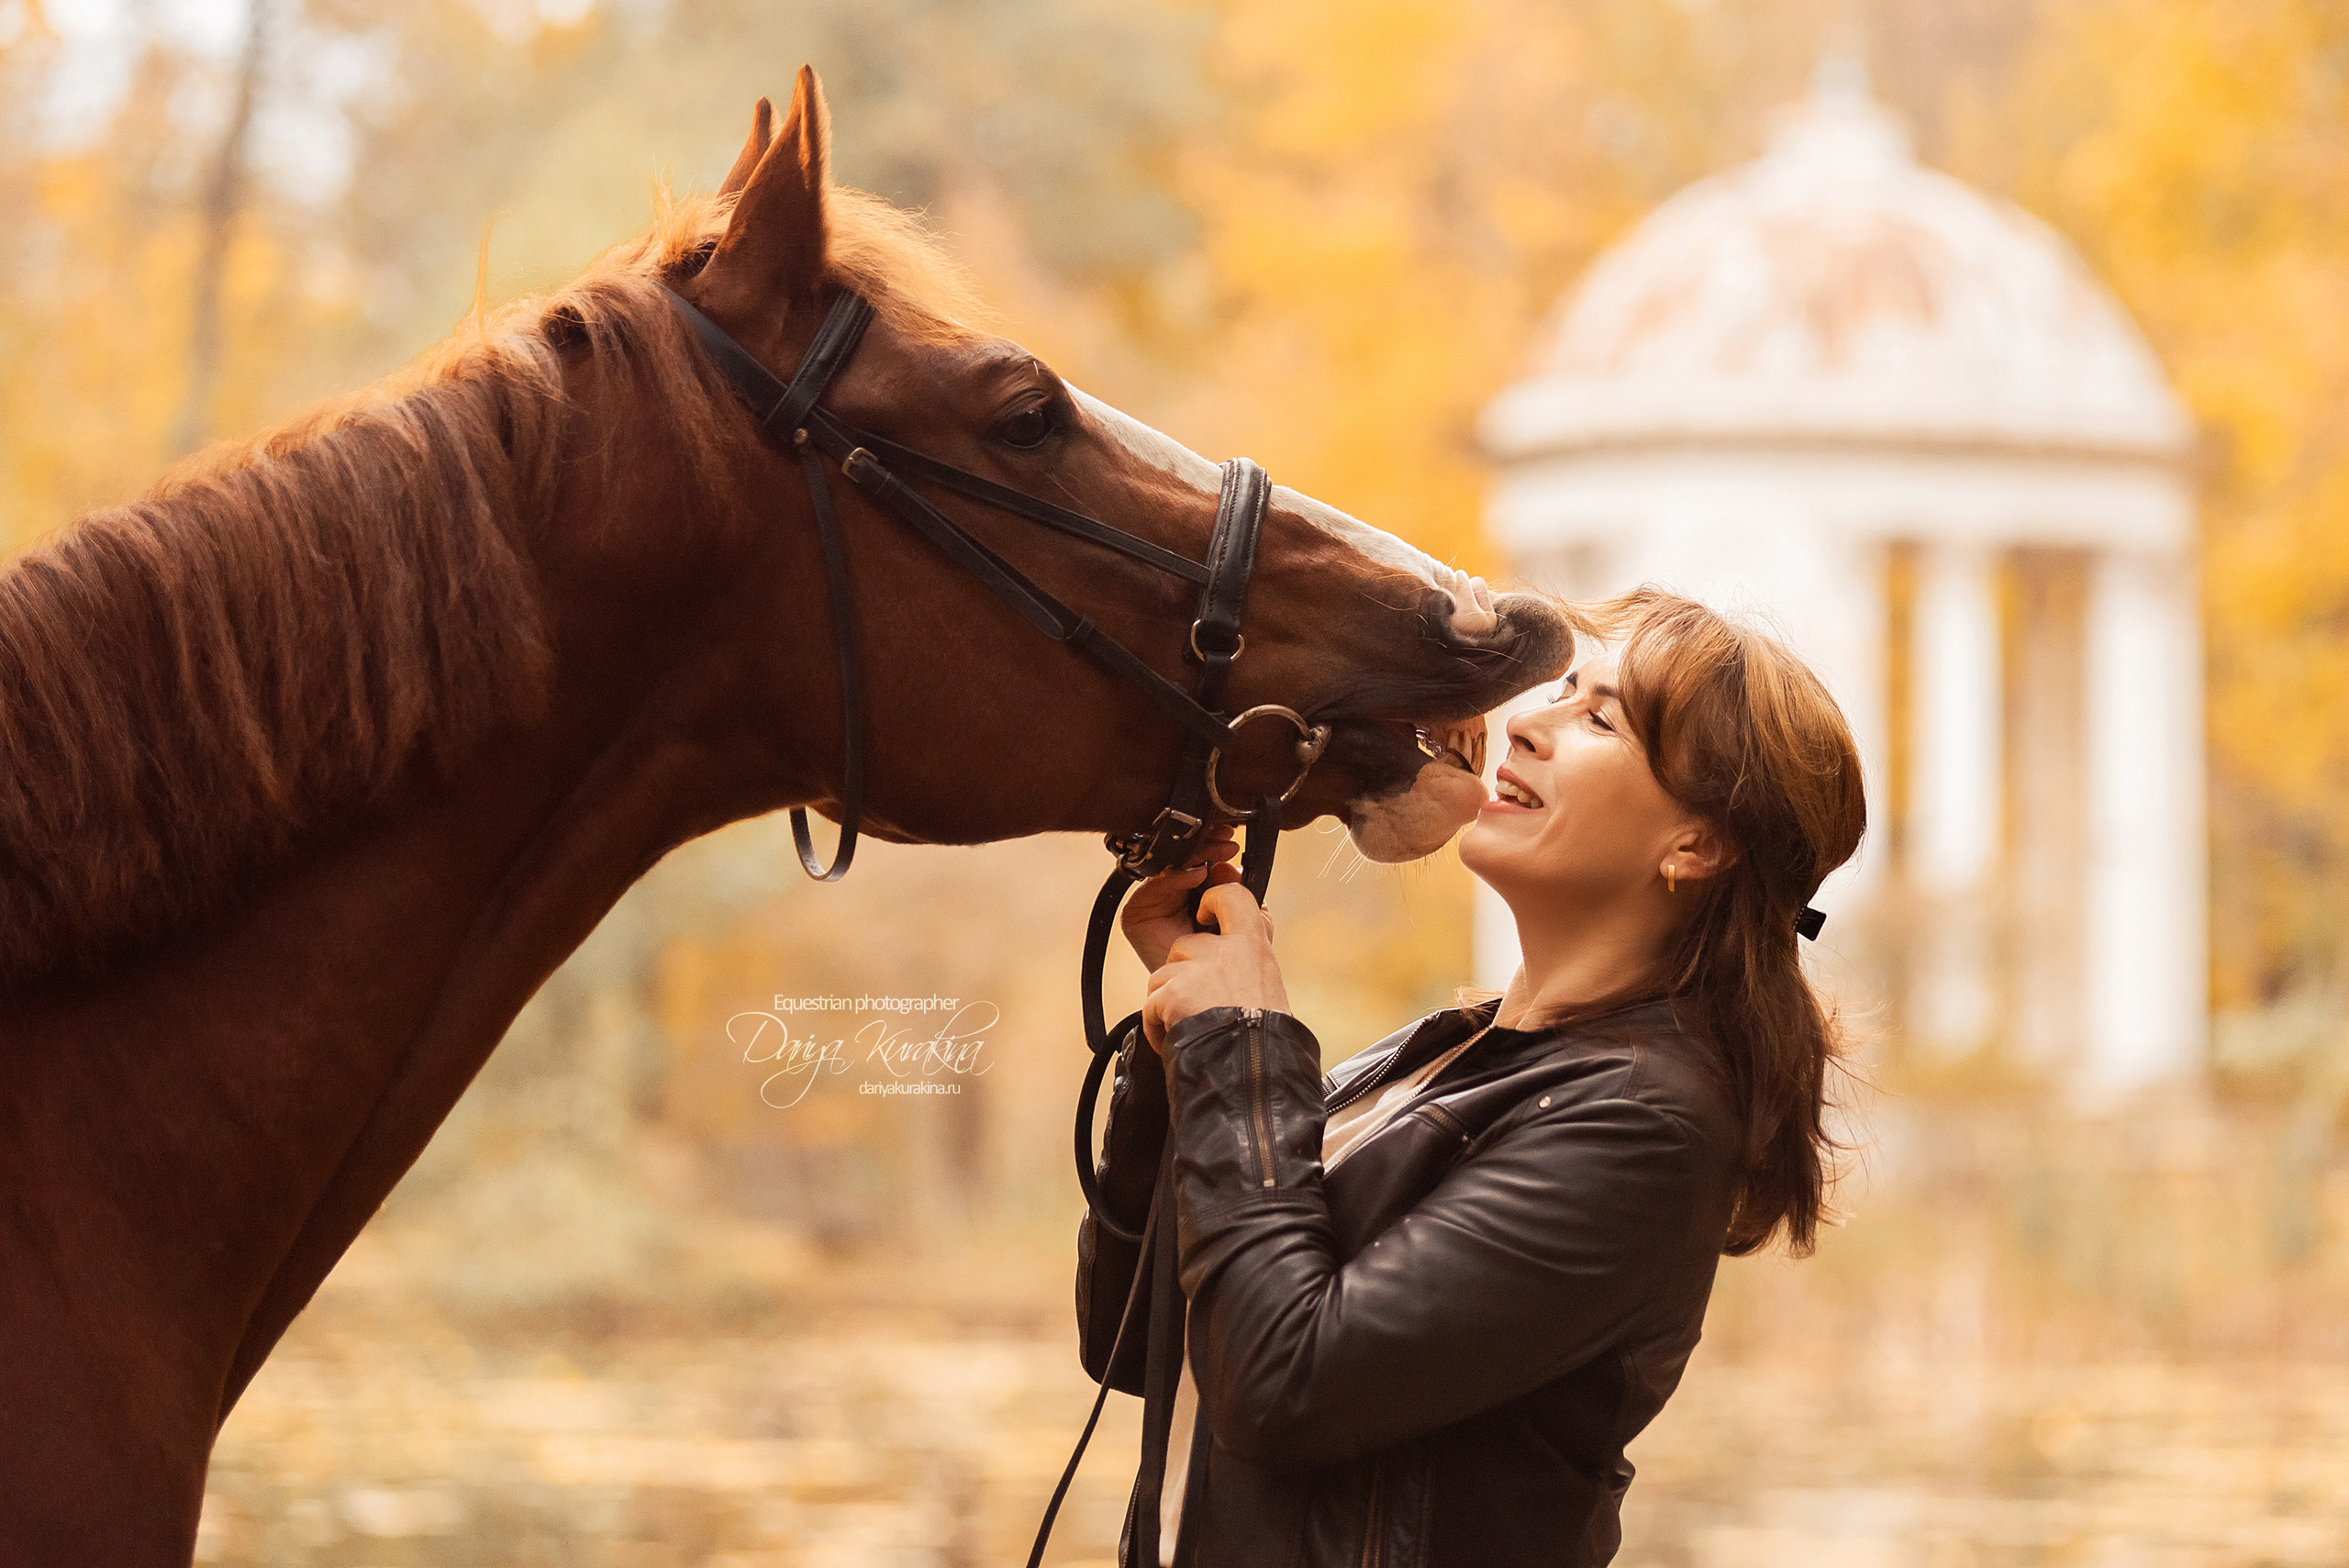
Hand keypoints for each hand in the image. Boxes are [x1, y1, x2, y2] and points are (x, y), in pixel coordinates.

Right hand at [1120, 825, 1241, 971]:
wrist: (1205, 995)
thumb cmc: (1226, 959)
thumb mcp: (1245, 919)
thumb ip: (1238, 892)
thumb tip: (1229, 864)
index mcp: (1193, 891)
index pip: (1198, 858)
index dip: (1213, 845)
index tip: (1233, 838)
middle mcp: (1169, 893)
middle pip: (1181, 857)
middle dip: (1205, 845)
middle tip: (1227, 842)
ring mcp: (1151, 902)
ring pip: (1167, 865)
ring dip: (1195, 856)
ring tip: (1219, 856)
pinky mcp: (1136, 914)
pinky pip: (1153, 887)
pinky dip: (1176, 877)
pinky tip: (1198, 876)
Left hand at [1142, 881, 1288, 1051]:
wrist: (1255, 1075)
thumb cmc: (1265, 1039)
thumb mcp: (1268, 986)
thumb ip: (1250, 955)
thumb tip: (1248, 923)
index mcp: (1254, 947)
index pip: (1233, 896)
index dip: (1215, 898)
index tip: (1206, 911)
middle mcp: (1226, 951)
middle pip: (1186, 944)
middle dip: (1184, 972)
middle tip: (1199, 1002)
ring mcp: (1197, 971)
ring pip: (1163, 974)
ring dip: (1169, 1001)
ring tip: (1190, 1027)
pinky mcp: (1172, 994)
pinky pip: (1150, 1004)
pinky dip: (1157, 1026)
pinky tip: (1175, 1040)